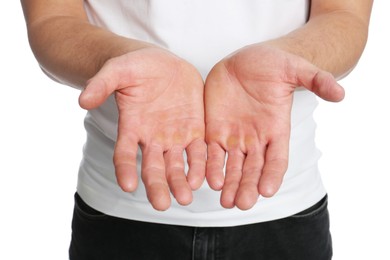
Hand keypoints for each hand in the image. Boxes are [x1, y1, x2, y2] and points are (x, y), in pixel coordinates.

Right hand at [79, 47, 205, 210]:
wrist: (161, 64)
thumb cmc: (135, 67)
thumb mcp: (117, 70)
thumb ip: (101, 84)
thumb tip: (82, 100)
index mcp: (131, 127)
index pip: (125, 153)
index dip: (125, 169)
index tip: (127, 186)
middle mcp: (152, 138)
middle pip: (153, 168)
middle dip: (157, 186)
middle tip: (163, 205)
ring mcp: (174, 136)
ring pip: (177, 165)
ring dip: (182, 182)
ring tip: (187, 197)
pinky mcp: (195, 130)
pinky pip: (199, 150)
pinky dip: (202, 165)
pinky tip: (207, 178)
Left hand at [205, 44, 343, 209]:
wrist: (245, 61)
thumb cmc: (272, 65)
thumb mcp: (295, 68)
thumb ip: (316, 80)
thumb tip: (341, 92)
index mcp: (276, 129)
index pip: (277, 158)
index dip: (273, 174)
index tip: (267, 191)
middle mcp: (256, 139)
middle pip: (253, 169)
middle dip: (247, 186)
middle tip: (242, 203)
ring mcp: (234, 137)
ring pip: (231, 166)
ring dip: (228, 183)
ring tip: (224, 200)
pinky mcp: (214, 131)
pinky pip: (210, 152)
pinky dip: (209, 166)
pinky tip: (205, 179)